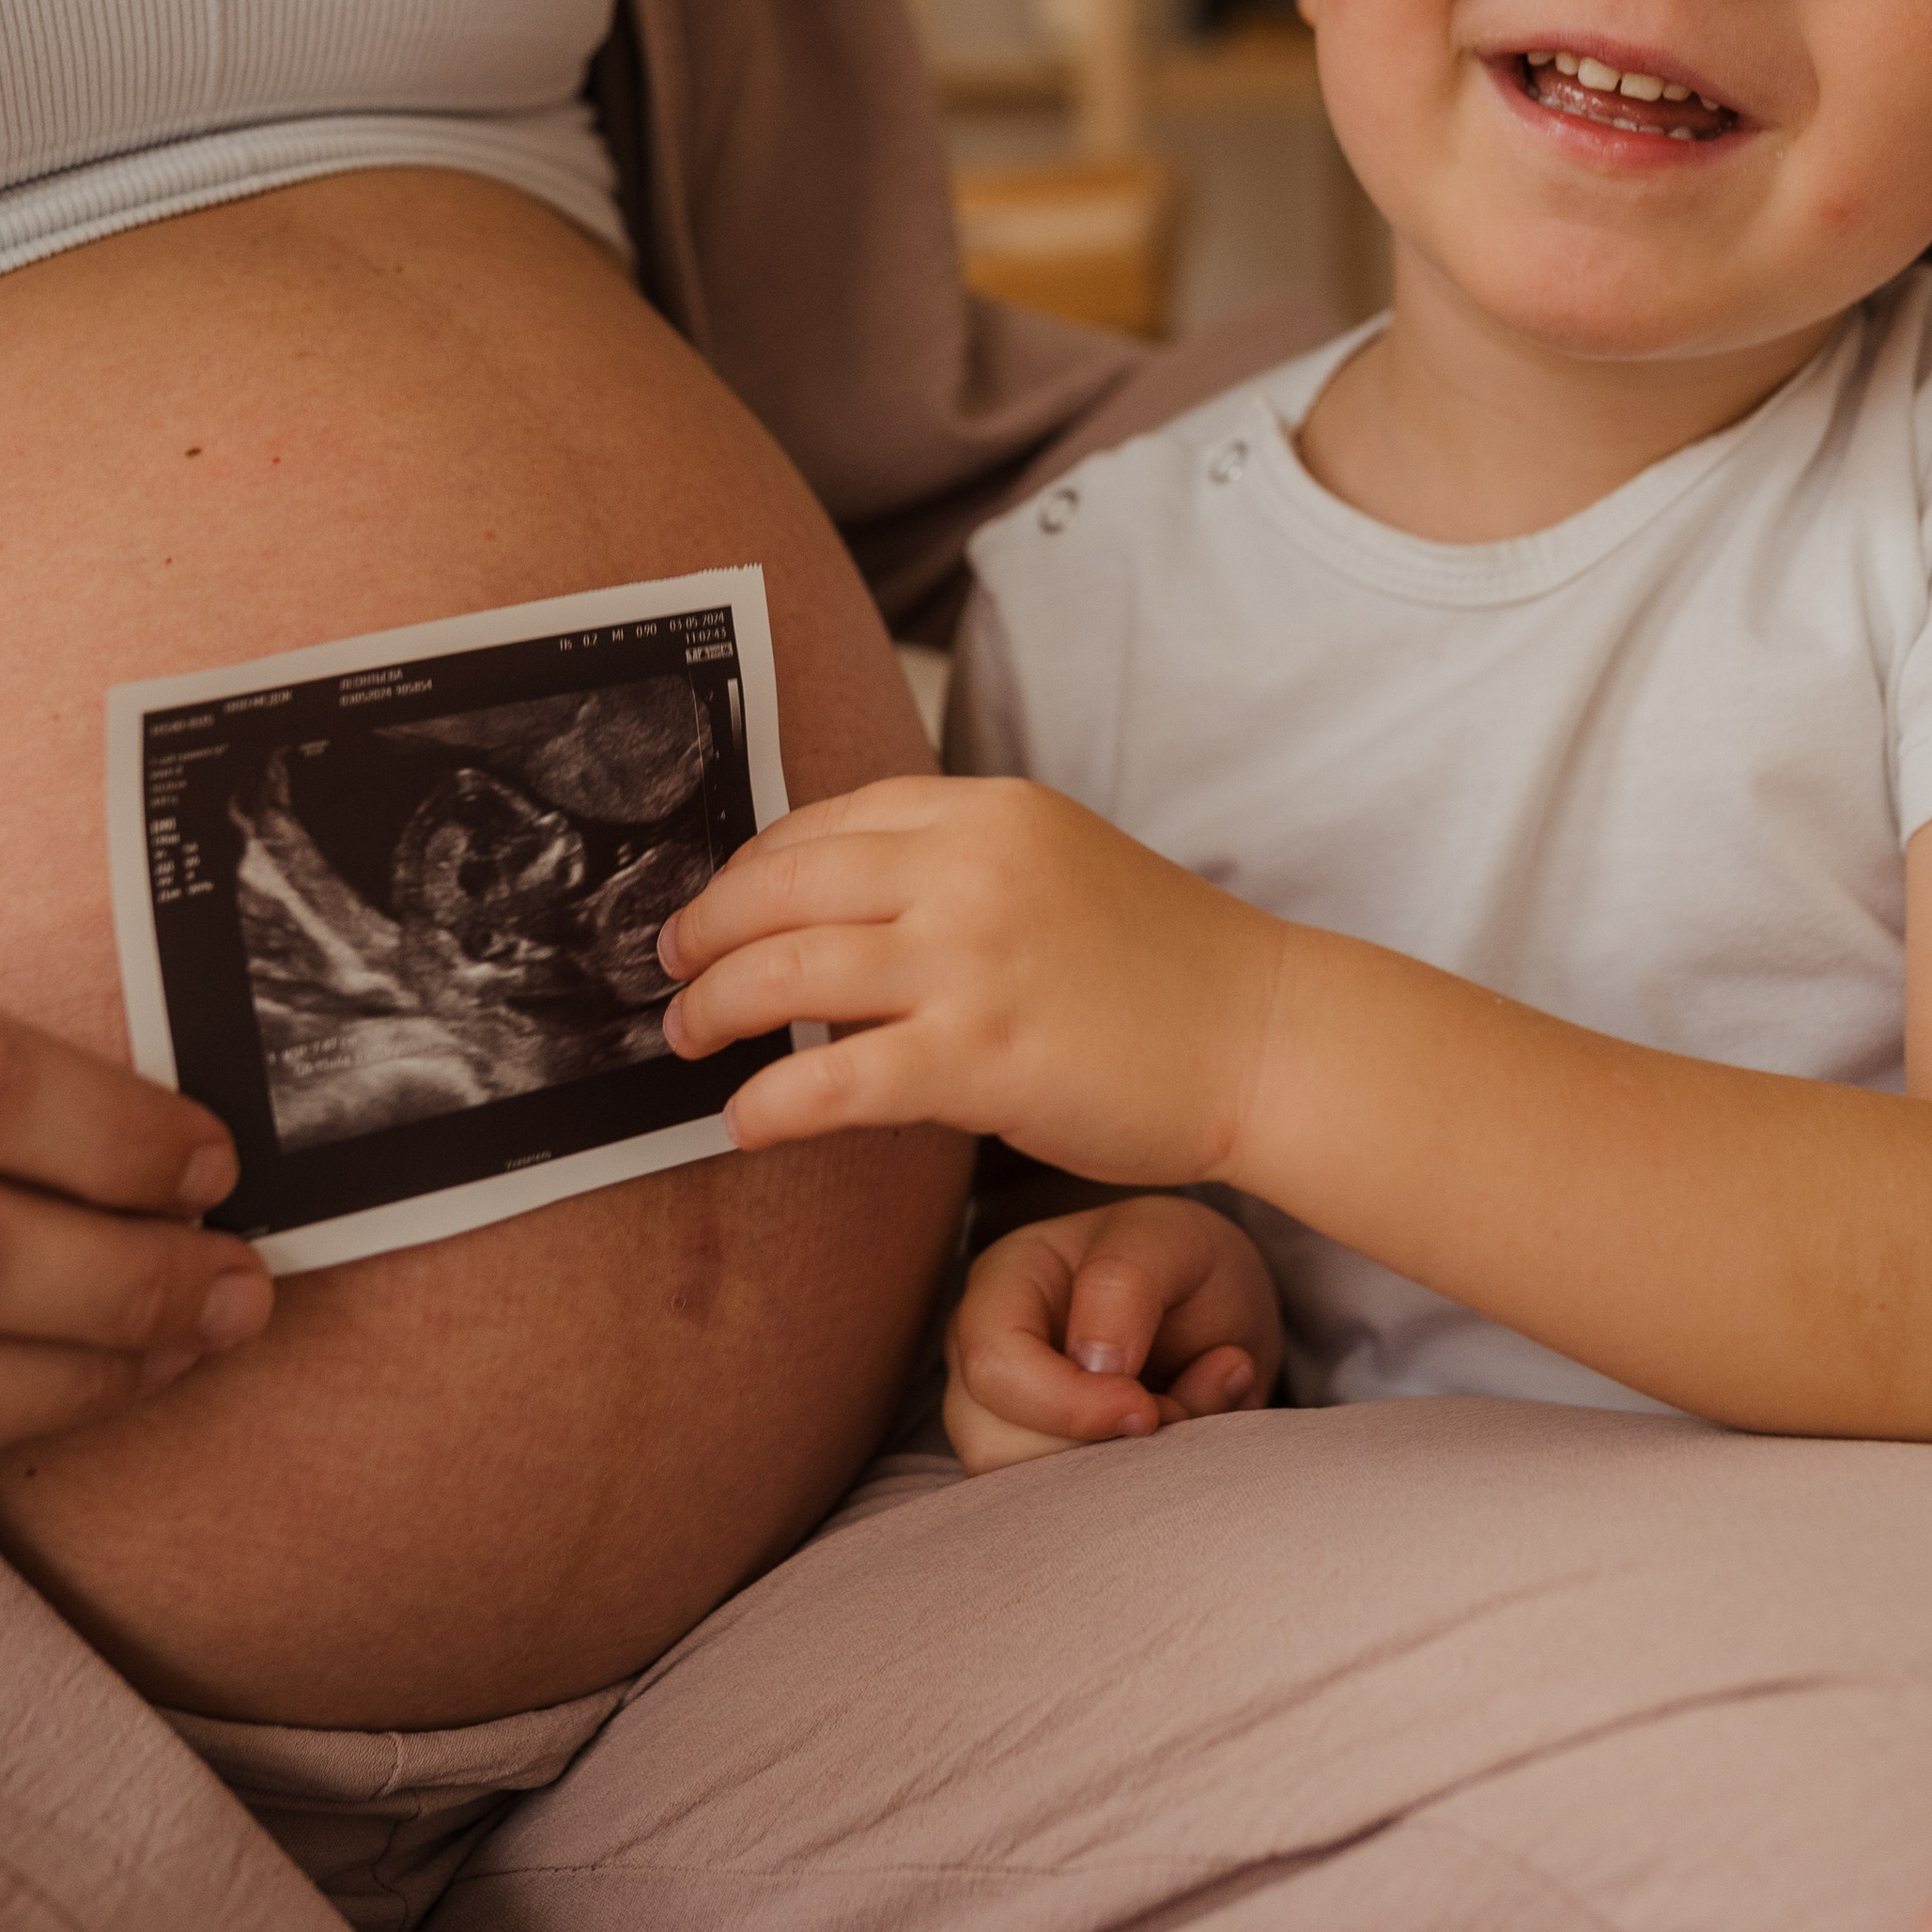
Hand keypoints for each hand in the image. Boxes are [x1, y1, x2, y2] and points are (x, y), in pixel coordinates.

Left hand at [661, 775, 1287, 1184]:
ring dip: (714, 1008)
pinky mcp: (981, 1059)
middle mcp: (970, 868)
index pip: (823, 822)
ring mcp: (973, 961)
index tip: (713, 906)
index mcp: (985, 810)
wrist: (1263, 1032)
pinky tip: (746, 1121)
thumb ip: (956, 865)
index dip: (746, 869)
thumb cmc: (1163, 962)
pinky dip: (773, 1102)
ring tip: (689, 1039)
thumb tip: (837, 905)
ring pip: (788, 972)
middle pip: (781, 886)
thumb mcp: (1054, 861)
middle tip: (668, 970)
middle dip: (703, 931)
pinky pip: (836, 1079)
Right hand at [945, 1195, 1281, 1472]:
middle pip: (994, 1445)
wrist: (1215, 1313)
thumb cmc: (1186, 1264)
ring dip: (1116, 1478)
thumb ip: (1127, 1284)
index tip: (1145, 1410)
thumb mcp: (1173, 1241)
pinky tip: (1170, 1443)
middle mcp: (982, 1352)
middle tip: (1174, 1411)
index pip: (995, 1366)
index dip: (1068, 1404)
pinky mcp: (1035, 1468)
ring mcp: (1001, 1417)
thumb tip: (1096, 1364)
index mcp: (1006, 1281)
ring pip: (1022, 1495)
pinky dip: (1125, 1497)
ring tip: (1178, 1419)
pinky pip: (1061, 1517)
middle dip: (1098, 1450)